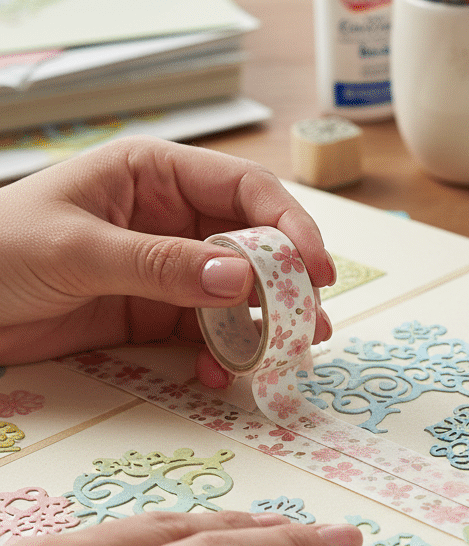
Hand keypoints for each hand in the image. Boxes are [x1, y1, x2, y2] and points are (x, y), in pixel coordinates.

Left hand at [0, 137, 334, 383]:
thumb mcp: (77, 250)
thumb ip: (160, 264)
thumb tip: (240, 279)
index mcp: (156, 174)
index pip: (246, 189)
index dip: (290, 224)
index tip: (315, 268)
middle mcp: (172, 216)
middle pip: (254, 244)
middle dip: (285, 283)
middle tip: (309, 323)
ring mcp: (167, 267)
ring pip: (237, 293)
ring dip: (262, 324)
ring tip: (283, 355)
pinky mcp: (155, 312)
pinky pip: (206, 330)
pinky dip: (222, 352)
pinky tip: (219, 372)